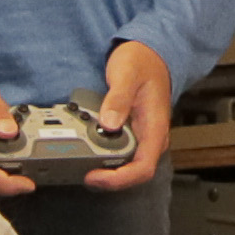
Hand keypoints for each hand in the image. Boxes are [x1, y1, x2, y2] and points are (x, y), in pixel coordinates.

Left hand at [83, 37, 177, 192]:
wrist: (151, 54)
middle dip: (107, 178)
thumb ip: (119, 98)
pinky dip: (102, 157)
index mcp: (155, 128)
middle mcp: (150, 138)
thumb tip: (109, 125)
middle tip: (81, 173)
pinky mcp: (131, 134)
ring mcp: (141, 137)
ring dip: (104, 170)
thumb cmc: (144, 62)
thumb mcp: (128, 73)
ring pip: (126, 166)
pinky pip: (119, 153)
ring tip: (79, 163)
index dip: (119, 179)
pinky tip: (85, 151)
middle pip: (132, 173)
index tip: (96, 176)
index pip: (143, 168)